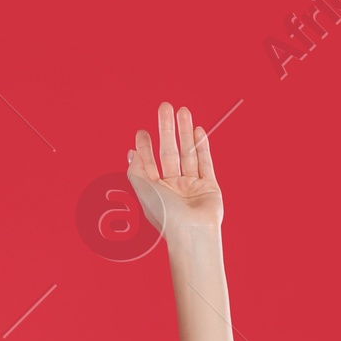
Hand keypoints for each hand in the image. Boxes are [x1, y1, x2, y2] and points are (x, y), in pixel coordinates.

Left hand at [128, 101, 222, 237]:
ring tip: (182, 110)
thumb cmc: (166, 216)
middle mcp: (173, 189)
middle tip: (164, 107)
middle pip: (168, 153)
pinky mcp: (209, 186)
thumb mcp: (144, 191)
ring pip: (188, 153)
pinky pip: (205, 161)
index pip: (148, 164)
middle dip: (166, 130)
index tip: (142, 131)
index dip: (144, 147)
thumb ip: (136, 171)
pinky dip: (201, 145)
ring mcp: (191, 187)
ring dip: (184, 131)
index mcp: (155, 192)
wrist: (192, 233)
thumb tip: (131, 153)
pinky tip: (197, 129)